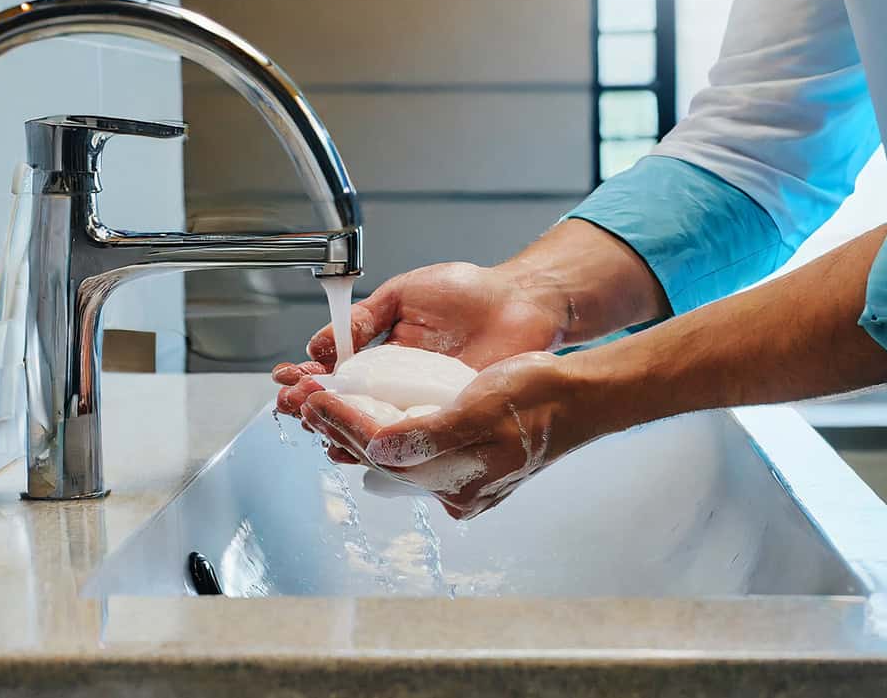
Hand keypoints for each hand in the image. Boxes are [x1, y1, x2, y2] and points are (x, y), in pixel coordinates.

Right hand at [272, 262, 571, 458]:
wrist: (521, 301)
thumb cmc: (468, 292)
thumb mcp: (403, 295)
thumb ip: (364, 318)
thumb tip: (319, 344)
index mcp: (381, 354)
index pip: (333, 372)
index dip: (307, 377)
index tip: (287, 377)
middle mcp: (395, 386)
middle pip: (343, 406)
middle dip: (310, 406)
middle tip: (292, 402)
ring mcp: (418, 406)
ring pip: (369, 429)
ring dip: (335, 428)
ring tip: (314, 422)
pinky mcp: (444, 420)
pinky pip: (408, 439)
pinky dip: (379, 445)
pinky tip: (354, 443)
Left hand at [304, 352, 607, 518]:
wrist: (581, 399)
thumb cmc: (539, 397)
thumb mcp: (480, 407)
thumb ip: (428, 434)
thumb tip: (378, 449)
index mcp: (457, 477)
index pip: (381, 450)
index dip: (343, 422)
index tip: (314, 398)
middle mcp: (456, 489)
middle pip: (382, 459)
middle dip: (341, 429)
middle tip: (305, 401)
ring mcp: (462, 482)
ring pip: (394, 459)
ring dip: (357, 432)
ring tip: (325, 409)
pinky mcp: (468, 469)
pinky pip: (414, 456)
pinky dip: (386, 436)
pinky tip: (370, 420)